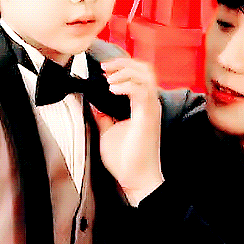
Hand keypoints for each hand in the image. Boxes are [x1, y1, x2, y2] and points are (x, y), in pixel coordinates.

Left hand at [93, 58, 162, 203]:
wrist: (137, 180)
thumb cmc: (126, 160)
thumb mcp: (108, 132)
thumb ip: (102, 116)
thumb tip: (92, 102)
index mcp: (142, 105)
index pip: (139, 73)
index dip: (122, 65)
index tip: (102, 69)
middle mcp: (150, 104)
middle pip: (144, 68)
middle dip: (123, 63)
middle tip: (104, 67)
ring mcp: (151, 109)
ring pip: (146, 75)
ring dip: (125, 71)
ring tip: (108, 78)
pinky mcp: (148, 117)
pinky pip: (142, 91)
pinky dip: (127, 85)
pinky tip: (112, 89)